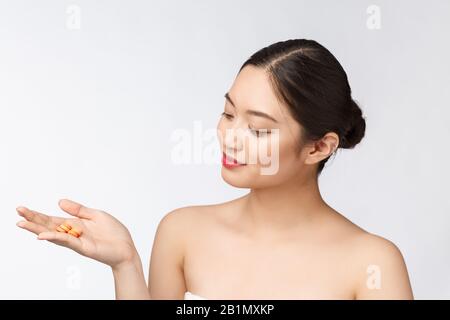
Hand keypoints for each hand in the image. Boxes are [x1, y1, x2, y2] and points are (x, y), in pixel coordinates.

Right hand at [16, 199, 137, 268]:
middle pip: (48, 226)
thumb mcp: (96, 215)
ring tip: (22, 223)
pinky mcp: (83, 247)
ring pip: (53, 234)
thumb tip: (59, 201)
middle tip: (17, 212)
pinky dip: (54, 237)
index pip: (52, 219)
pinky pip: (66, 241)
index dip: (37, 214)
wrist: (126, 248)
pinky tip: (42, 235)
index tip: (22, 209)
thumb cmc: (113, 233)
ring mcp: (76, 241)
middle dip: (33, 219)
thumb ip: (78, 209)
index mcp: (75, 224)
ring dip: (37, 229)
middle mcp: (72, 233)